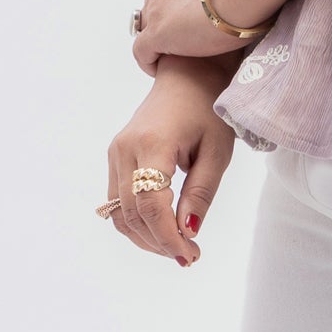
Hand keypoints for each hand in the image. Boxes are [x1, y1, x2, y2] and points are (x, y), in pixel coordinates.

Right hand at [100, 61, 236, 265]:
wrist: (187, 76)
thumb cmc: (208, 110)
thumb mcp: (216, 152)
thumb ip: (200, 194)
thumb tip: (187, 232)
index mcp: (152, 144)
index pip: (151, 206)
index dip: (168, 237)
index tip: (190, 255)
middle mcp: (125, 150)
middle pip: (132, 214)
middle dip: (159, 242)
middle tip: (190, 256)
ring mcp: (115, 153)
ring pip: (119, 213)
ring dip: (145, 237)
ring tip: (176, 247)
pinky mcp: (115, 157)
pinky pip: (118, 201)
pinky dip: (137, 222)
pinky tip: (161, 229)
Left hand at [133, 0, 261, 70]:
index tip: (195, 10)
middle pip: (156, 3)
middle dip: (169, 18)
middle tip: (193, 35)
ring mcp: (157, 7)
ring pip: (148, 26)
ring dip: (160, 38)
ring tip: (179, 54)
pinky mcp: (158, 34)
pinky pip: (143, 52)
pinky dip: (148, 60)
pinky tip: (160, 67)